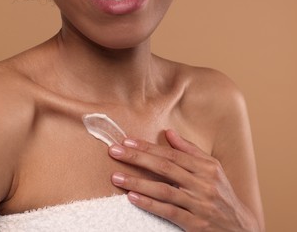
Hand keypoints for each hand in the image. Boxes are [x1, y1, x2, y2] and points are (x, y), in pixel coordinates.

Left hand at [108, 130, 258, 231]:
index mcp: (206, 168)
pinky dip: (149, 204)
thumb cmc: (222, 194)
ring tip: (116, 177)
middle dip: (137, 158)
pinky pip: (169, 211)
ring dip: (138, 182)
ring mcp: (199, 204)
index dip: (148, 147)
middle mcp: (203, 184)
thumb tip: (169, 132)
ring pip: (164, 190)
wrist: (240, 227)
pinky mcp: (195, 223)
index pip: (172, 154)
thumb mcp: (212, 169)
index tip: (127, 141)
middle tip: (115, 152)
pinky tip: (132, 197)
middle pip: (165, 168)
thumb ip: (190, 150)